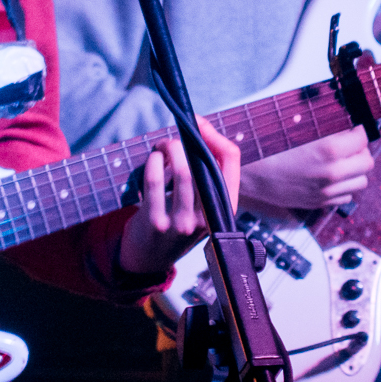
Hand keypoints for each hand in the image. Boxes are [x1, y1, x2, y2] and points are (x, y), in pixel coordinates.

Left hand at [118, 116, 241, 275]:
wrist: (148, 259)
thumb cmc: (176, 220)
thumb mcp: (201, 203)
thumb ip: (205, 174)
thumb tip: (200, 130)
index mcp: (224, 208)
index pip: (232, 163)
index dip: (215, 136)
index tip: (199, 122)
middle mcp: (209, 217)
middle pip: (205, 163)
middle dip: (187, 140)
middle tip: (174, 137)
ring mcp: (182, 223)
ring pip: (182, 170)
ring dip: (169, 148)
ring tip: (163, 147)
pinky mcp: (156, 223)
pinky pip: (155, 182)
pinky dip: (153, 162)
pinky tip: (153, 159)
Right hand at [240, 125, 373, 209]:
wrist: (248, 172)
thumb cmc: (269, 146)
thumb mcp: (298, 126)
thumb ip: (325, 123)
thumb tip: (343, 120)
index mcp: (329, 150)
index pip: (362, 138)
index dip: (357, 131)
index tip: (351, 128)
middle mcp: (332, 173)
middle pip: (367, 162)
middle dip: (359, 151)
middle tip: (347, 144)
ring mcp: (326, 191)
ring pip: (361, 181)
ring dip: (354, 170)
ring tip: (341, 161)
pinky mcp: (319, 203)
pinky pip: (346, 196)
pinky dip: (343, 186)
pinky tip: (330, 176)